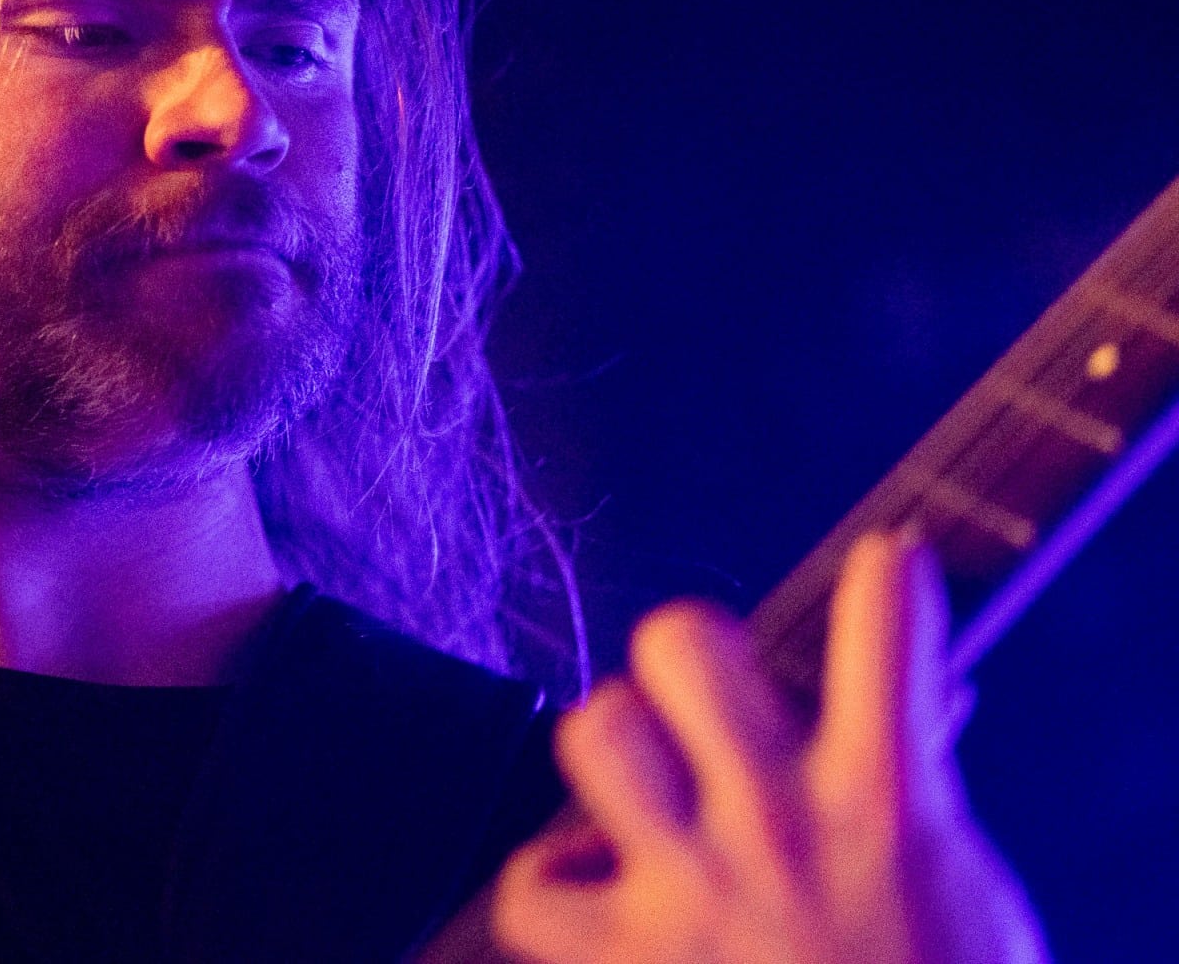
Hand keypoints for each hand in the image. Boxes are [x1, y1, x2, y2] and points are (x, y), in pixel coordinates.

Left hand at [488, 531, 1048, 963]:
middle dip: (692, 651)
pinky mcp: (631, 958)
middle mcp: (781, 824)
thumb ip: (910, 779)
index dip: (887, 580)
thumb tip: (892, 699)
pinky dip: (552, 881)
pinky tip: (599, 883)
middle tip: (713, 704)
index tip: (886, 566)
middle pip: (680, 642)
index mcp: (888, 799)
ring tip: (653, 790)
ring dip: (619, 748)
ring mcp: (696, 888)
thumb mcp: (958, 879)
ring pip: (595, 733)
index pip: (887, 629)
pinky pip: (532, 890)